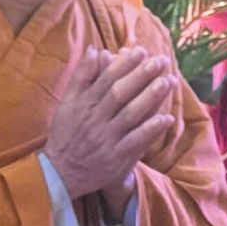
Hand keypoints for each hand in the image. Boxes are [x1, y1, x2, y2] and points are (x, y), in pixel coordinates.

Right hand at [45, 45, 176, 202]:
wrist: (59, 175)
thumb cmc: (66, 135)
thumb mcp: (67, 105)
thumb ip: (81, 78)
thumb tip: (95, 50)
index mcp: (82, 106)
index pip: (105, 81)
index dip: (124, 64)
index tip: (141, 51)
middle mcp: (94, 122)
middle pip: (120, 94)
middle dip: (142, 76)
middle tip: (161, 61)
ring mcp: (105, 141)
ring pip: (130, 115)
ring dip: (151, 98)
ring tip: (168, 81)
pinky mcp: (115, 159)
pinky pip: (136, 142)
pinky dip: (151, 130)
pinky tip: (166, 118)